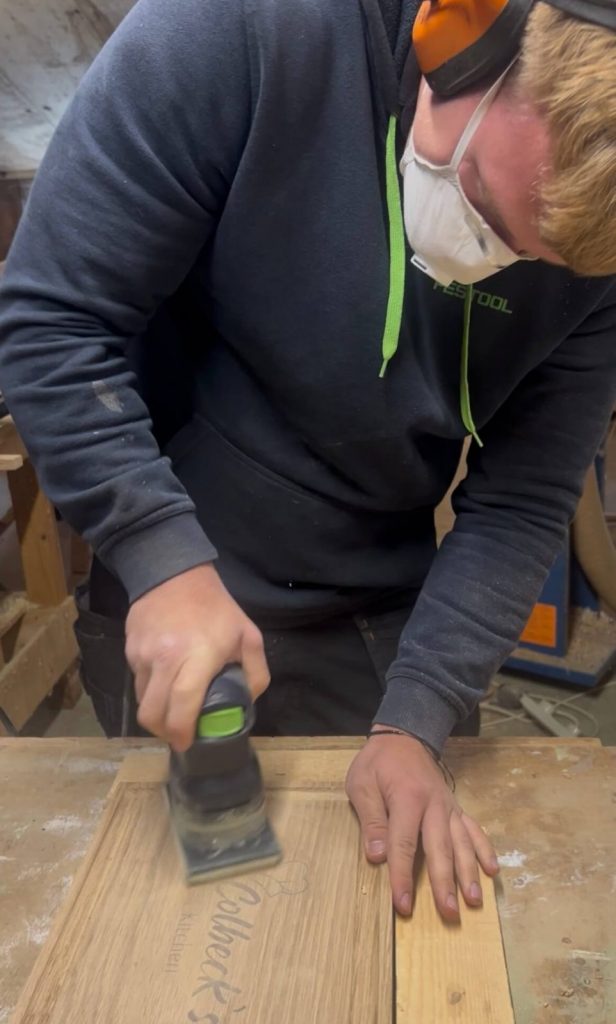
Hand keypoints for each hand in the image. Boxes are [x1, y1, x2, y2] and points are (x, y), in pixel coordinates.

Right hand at [126, 565, 268, 750]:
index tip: (186, 744)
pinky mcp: (129, 650)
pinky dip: (149, 688)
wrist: (172, 573)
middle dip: (164, 731)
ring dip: (156, 710)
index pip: (182, 707)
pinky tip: (164, 679)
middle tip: (177, 733)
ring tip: (172, 706)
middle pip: (153, 713)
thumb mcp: (247, 635)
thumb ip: (255, 672)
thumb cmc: (215, 607)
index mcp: (198, 657)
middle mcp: (165, 659)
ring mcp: (143, 655)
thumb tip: (248, 702)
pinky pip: (137, 681)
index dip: (182, 732)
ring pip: (142, 700)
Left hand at [345, 730, 497, 918]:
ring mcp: (449, 806)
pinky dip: (484, 850)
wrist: (404, 736)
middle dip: (444, 883)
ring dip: (469, 873)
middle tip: (449, 914)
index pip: (404, 844)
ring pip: (462, 843)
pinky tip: (492, 871)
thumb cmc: (378, 763)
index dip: (403, 877)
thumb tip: (376, 857)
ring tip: (474, 901)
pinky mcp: (456, 808)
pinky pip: (474, 829)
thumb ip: (371, 820)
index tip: (403, 906)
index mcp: (407, 798)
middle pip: (440, 848)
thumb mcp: (362, 784)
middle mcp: (434, 804)